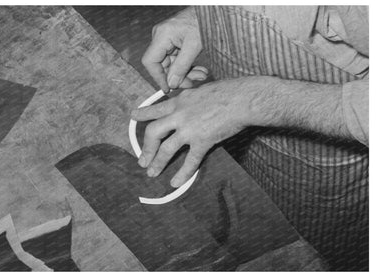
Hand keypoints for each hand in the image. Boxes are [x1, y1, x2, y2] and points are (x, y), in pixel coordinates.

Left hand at [131, 80, 255, 187]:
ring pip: (166, 149)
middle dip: (146, 148)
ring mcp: (189, 129)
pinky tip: (175, 183)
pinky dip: (182, 174)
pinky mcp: (202, 141)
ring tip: (151, 173)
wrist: (242, 99)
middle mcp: (179, 115)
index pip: (156, 109)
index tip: (133, 117)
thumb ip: (190, 99)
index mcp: (179, 101)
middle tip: (142, 160)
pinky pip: (190, 161)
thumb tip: (186, 101)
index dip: (143, 114)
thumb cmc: (226, 91)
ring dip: (157, 163)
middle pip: (154, 132)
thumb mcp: (201, 90)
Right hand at [142, 7, 207, 91]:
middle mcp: (161, 37)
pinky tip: (199, 70)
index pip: (150, 62)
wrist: (211, 11)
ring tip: (201, 75)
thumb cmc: (203, 21)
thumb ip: (181, 67)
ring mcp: (167, 40)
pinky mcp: (175, 42)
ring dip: (186, 73)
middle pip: (162, 65)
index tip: (168, 88)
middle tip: (192, 83)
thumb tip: (172, 84)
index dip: (158, 77)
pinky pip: (178, 59)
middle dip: (178, 77)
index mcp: (161, 36)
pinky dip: (188, 66)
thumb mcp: (194, 46)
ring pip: (172, 65)